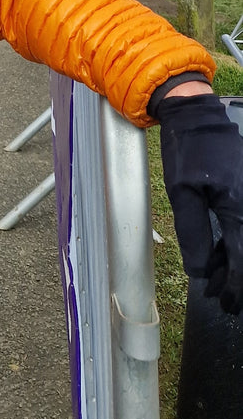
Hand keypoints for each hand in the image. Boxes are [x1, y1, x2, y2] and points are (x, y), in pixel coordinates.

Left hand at [158, 94, 242, 312]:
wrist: (198, 114)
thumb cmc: (187, 149)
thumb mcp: (181, 191)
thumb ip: (192, 232)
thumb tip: (199, 271)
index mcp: (239, 208)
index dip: (235, 288)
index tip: (225, 304)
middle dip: (239, 278)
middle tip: (224, 296)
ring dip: (239, 259)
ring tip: (221, 274)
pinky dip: (239, 240)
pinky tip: (226, 249)